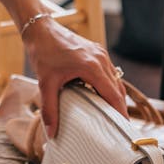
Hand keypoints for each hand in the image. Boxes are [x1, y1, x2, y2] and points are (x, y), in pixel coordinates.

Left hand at [22, 15, 127, 137]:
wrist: (40, 29)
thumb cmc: (43, 53)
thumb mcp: (45, 83)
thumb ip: (50, 109)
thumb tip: (51, 133)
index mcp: (92, 67)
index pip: (113, 95)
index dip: (120, 113)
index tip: (123, 129)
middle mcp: (101, 59)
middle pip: (118, 89)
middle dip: (119, 107)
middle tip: (117, 126)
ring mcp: (100, 53)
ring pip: (115, 80)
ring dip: (115, 96)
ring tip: (110, 114)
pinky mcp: (97, 51)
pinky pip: (109, 71)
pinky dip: (109, 84)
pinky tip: (100, 95)